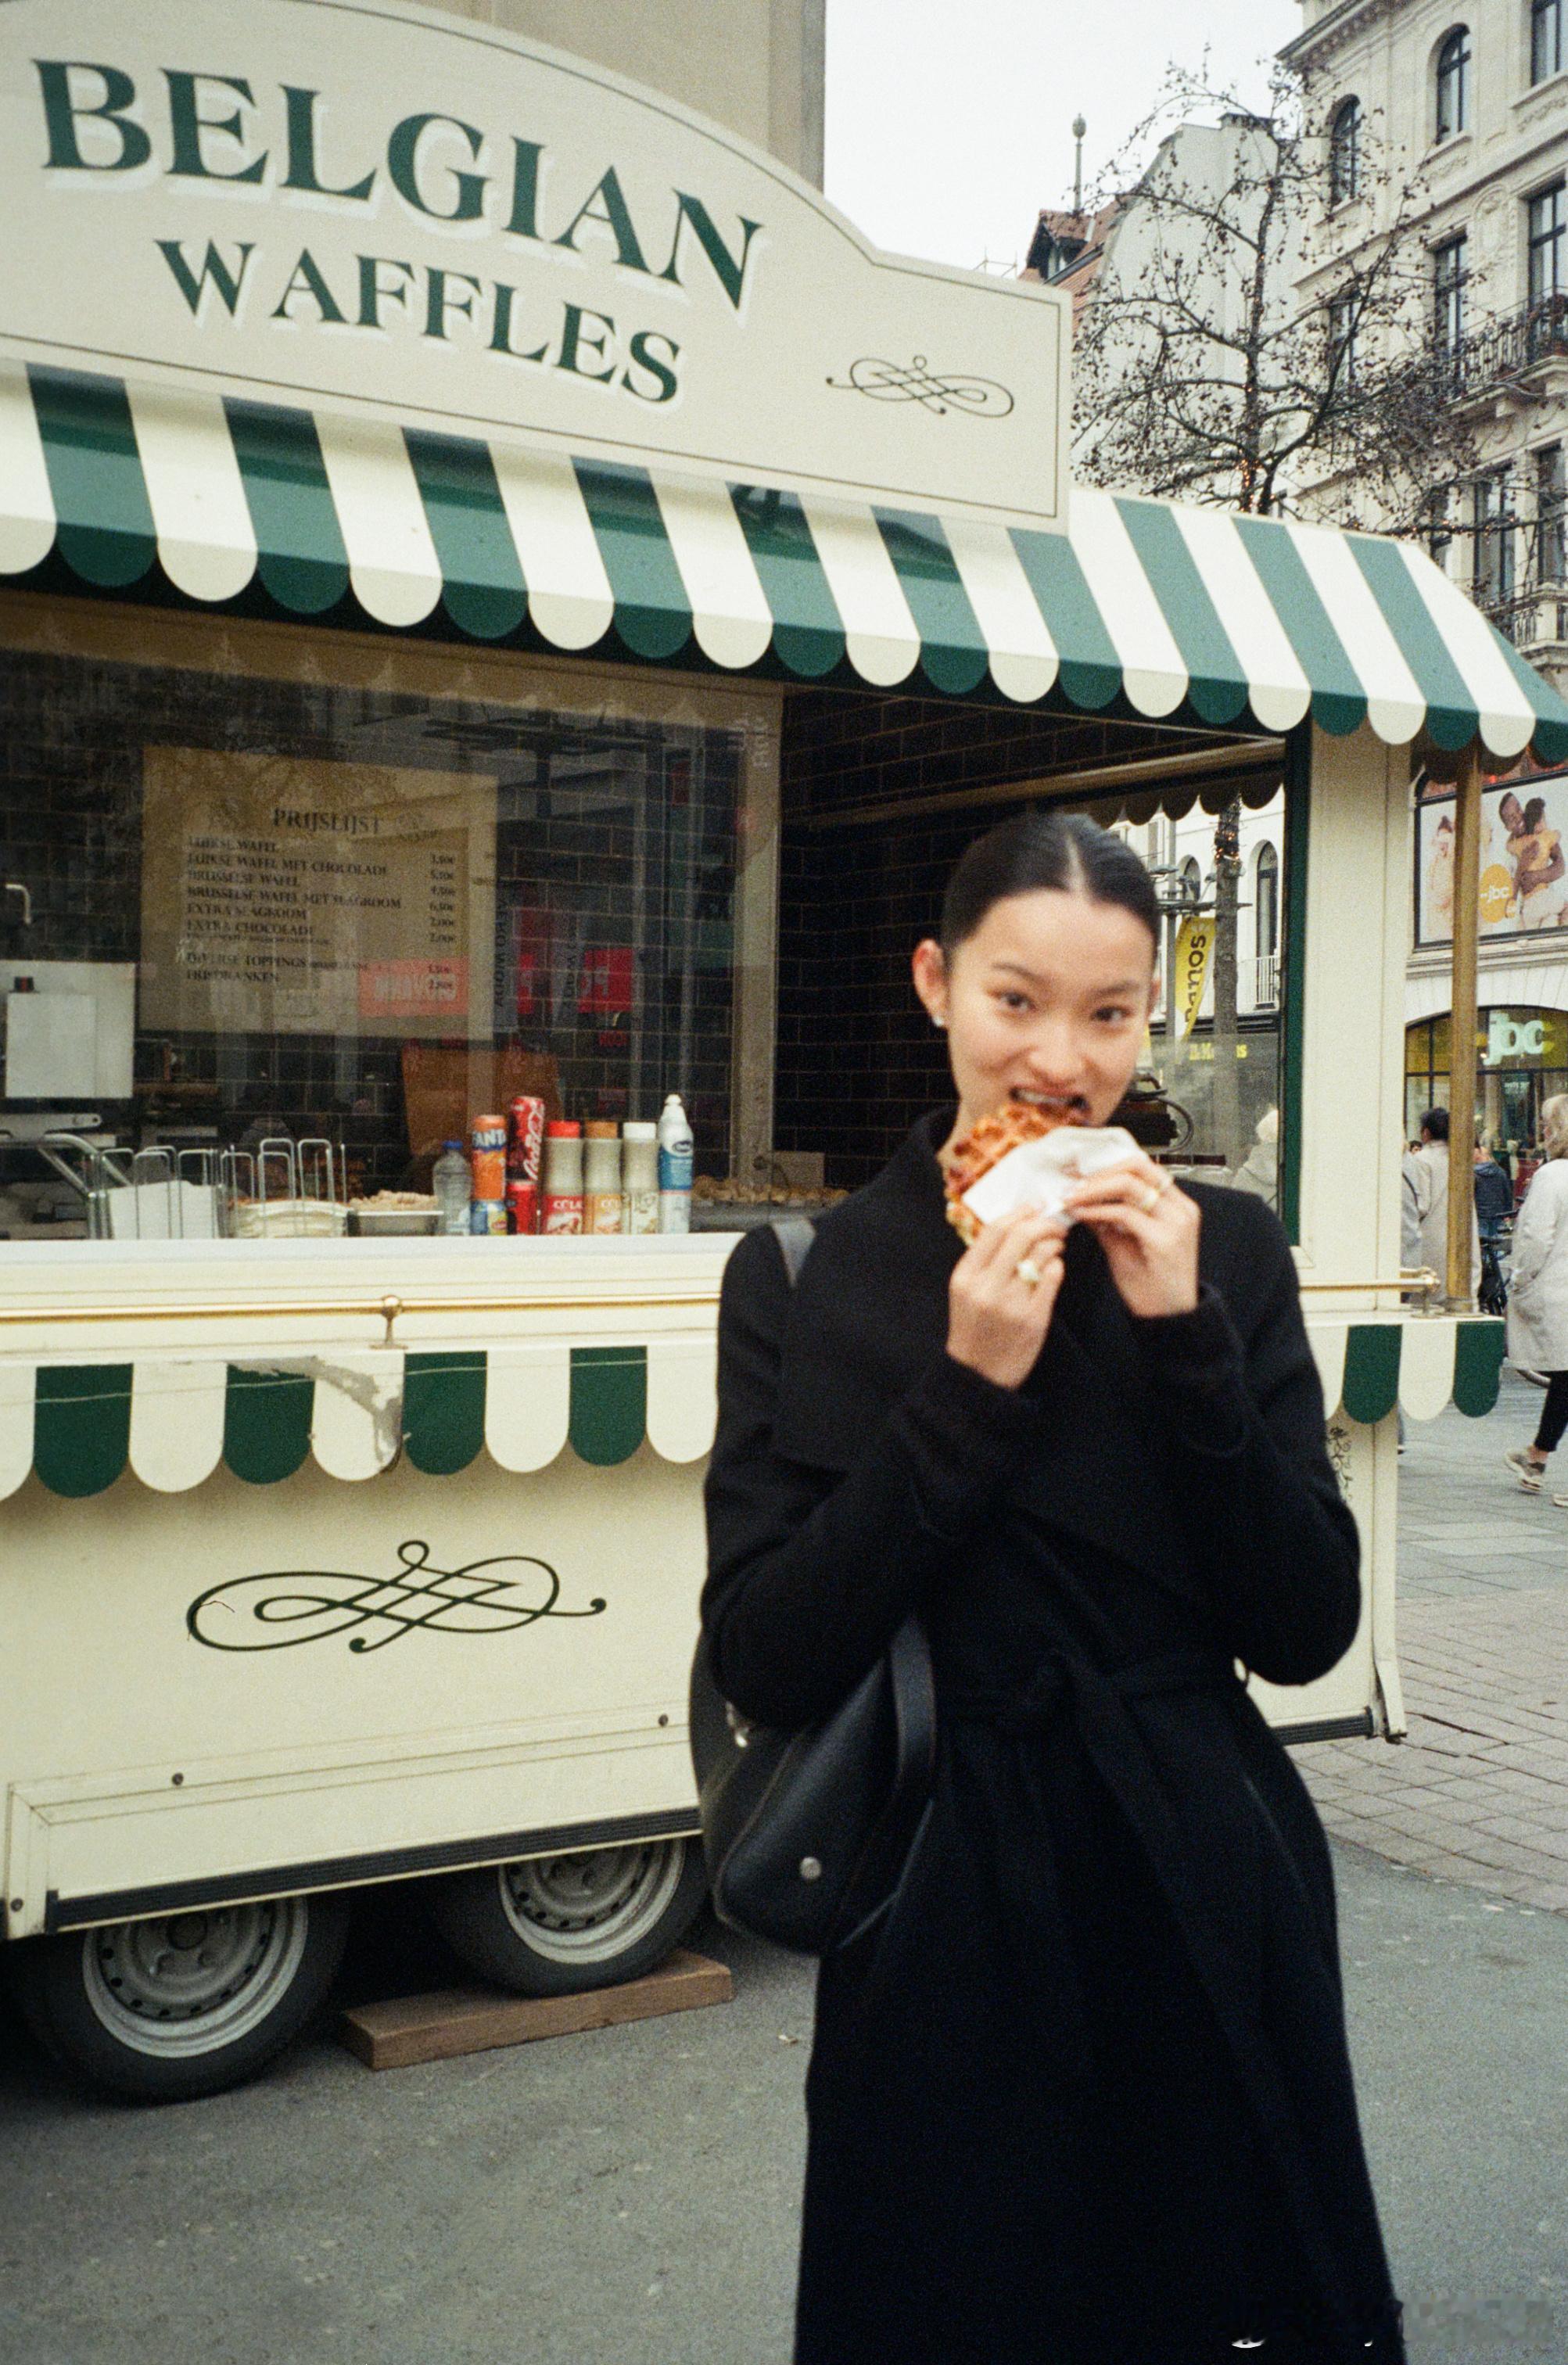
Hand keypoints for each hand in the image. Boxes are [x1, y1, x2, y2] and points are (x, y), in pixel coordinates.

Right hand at [946, 1203, 1067, 1390]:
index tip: (1034, 1206)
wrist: (979, 1375)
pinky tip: (1054, 1267)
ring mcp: (1011, 1303)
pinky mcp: (1034, 1318)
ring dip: (1054, 1243)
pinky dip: (1057, 1265)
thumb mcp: (965, 1291)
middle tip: (1055, 1223)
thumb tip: (1015, 1224)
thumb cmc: (974, 1328)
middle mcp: (986, 1287)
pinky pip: (1053, 1277)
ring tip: (1056, 1245)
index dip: (1019, 1212)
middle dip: (1044, 1222)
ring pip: (1041, 1254)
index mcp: (965, 1276)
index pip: (994, 1229)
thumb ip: (983, 1261)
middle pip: (1020, 1236)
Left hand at [1062, 1152, 1199, 1319]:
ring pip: (1129, 1184)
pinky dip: (1098, 1211)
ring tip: (1070, 1198)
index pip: (1141, 1166)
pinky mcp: (1165, 1241)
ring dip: (1093, 1189)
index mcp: (1176, 1205)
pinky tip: (1081, 1215)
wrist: (1170, 1320)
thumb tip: (1079, 1198)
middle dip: (1098, 1172)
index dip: (1106, 1165)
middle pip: (1137, 1165)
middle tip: (1071, 1184)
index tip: (1077, 1172)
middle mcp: (1181, 1208)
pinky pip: (1125, 1213)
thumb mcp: (1124, 1244)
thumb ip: (1106, 1219)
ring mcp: (1176, 1223)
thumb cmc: (1151, 1286)